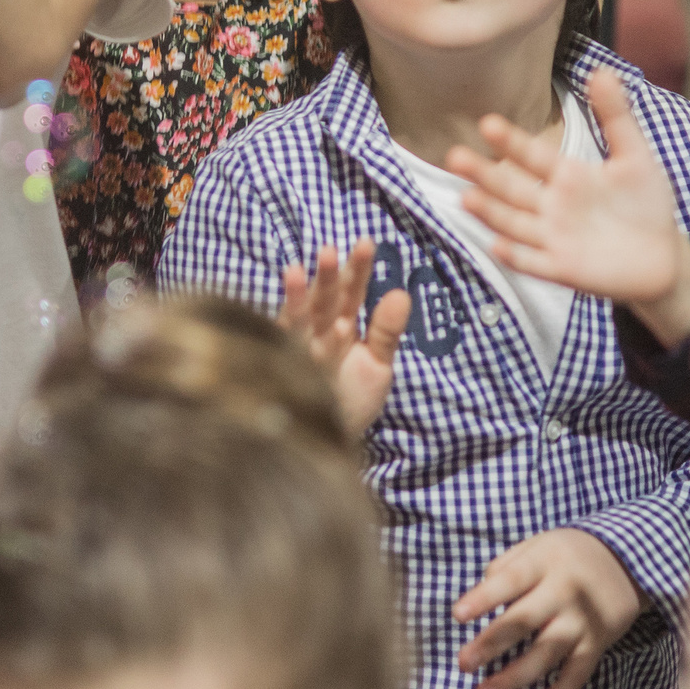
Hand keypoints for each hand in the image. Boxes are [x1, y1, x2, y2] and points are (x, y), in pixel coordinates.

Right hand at [278, 241, 410, 434]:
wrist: (332, 444)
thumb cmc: (352, 403)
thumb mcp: (377, 366)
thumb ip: (387, 331)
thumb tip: (401, 293)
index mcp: (342, 327)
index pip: (351, 293)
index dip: (358, 270)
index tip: (367, 243)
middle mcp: (320, 334)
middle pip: (326, 300)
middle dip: (329, 277)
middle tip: (331, 249)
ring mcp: (301, 352)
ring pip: (302, 319)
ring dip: (302, 296)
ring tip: (300, 269)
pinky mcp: (288, 372)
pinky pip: (292, 348)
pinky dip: (301, 332)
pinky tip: (317, 320)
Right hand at [446, 68, 689, 339]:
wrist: (663, 256)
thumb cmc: (646, 204)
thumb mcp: (635, 156)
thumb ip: (616, 117)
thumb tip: (602, 70)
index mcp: (567, 176)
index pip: (532, 155)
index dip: (511, 142)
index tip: (488, 123)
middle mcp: (552, 205)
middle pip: (511, 188)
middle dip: (484, 174)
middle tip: (455, 156)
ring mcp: (554, 238)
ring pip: (514, 223)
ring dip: (490, 212)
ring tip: (466, 197)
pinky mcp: (563, 268)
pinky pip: (533, 262)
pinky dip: (516, 256)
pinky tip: (497, 245)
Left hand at [454, 528, 642, 688]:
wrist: (631, 560)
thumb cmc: (570, 554)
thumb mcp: (540, 545)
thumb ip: (509, 564)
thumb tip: (479, 594)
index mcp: (545, 562)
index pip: (511, 579)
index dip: (484, 598)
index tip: (457, 616)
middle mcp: (565, 592)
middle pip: (525, 620)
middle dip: (492, 643)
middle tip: (464, 663)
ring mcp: (582, 621)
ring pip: (547, 654)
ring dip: (514, 677)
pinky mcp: (597, 645)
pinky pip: (576, 676)